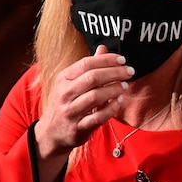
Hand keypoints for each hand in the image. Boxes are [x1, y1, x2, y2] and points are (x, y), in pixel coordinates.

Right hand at [35, 45, 132, 159]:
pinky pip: (98, 117)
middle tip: (129, 72)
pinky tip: (118, 102)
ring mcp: (71, 111)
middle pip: (93, 78)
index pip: (87, 63)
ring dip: (114, 89)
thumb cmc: (66, 103)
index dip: (107, 60)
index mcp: (63, 79)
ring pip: (96, 96)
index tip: (122, 60)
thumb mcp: (71, 83)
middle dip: (115, 73)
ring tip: (125, 86)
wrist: (51, 133)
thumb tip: (103, 48)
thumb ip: (88, 67)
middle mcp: (65, 94)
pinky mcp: (78, 127)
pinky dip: (111, 108)